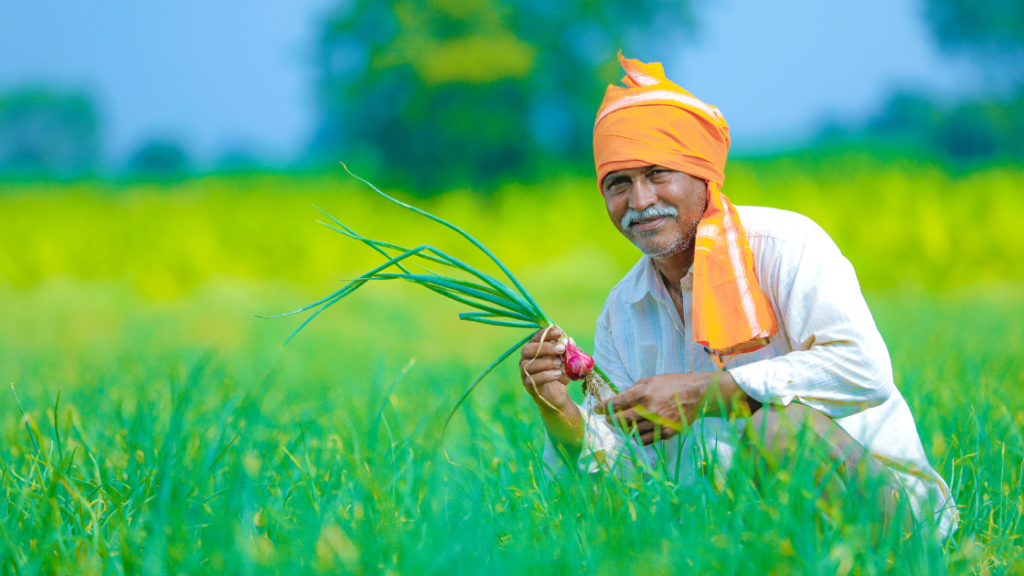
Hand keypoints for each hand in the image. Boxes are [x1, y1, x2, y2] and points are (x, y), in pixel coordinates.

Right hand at [519, 325, 571, 413]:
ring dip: (546, 363)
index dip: (546, 333)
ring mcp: (525, 372)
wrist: (556, 394)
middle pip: (528, 349)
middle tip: (561, 349)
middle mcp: (526, 359)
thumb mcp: (565, 360)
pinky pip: (532, 379)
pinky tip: (557, 374)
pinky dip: (545, 375)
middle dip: (545, 348)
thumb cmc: (559, 372)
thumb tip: (569, 341)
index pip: (536, 337)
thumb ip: (566, 352)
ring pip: (528, 365)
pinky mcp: (528, 385)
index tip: (559, 332)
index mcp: (534, 349)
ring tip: (559, 364)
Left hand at [593, 373, 720, 444]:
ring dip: (624, 430)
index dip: (604, 407)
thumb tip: (617, 400)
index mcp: (643, 394)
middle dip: (612, 420)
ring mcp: (658, 423)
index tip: (597, 410)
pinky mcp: (666, 433)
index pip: (617, 403)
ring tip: (623, 425)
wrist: (697, 394)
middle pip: (621, 420)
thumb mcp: (650, 380)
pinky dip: (637, 437)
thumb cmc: (671, 384)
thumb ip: (632, 390)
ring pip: (632, 432)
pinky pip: (646, 440)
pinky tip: (636, 432)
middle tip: (609, 419)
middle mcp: (649, 410)